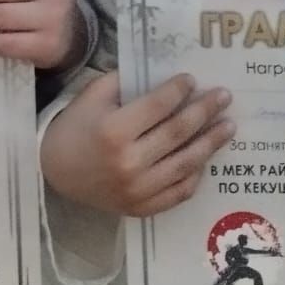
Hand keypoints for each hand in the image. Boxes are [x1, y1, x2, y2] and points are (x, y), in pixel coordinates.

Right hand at [41, 70, 233, 217]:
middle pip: (178, 132)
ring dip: (211, 142)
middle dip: (205, 110)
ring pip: (186, 163)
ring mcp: (138, 189)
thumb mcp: (94, 96)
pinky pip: (179, 191)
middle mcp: (129, 162)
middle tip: (224, 96)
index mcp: (114, 130)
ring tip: (228, 126)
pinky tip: (205, 158)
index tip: (192, 79)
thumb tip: (166, 76)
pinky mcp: (142, 207)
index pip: (159, 106)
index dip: (179, 90)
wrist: (55, 171)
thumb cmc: (76, 127)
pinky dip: (196, 174)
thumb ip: (127, 82)